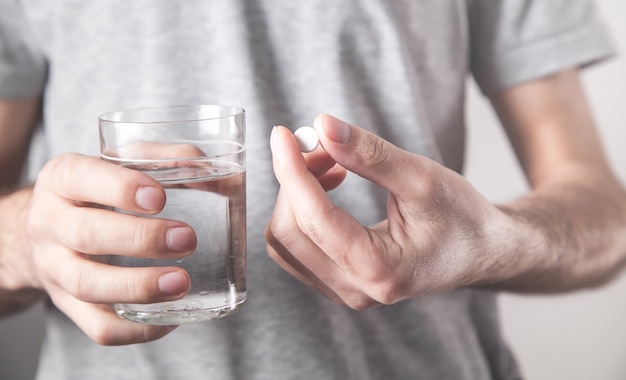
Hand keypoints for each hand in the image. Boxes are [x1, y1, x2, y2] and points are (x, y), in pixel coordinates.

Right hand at [25, 153, 196, 344]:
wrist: (51, 226)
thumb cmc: (101, 189)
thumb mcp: (123, 161)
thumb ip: (169, 158)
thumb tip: (218, 176)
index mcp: (63, 178)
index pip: (81, 178)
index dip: (120, 189)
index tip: (160, 197)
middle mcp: (50, 222)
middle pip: (86, 235)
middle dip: (140, 239)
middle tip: (187, 239)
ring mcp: (55, 268)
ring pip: (88, 285)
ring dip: (138, 287)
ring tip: (181, 283)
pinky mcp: (68, 304)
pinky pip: (97, 327)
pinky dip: (136, 330)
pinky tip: (171, 317)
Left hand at [265, 115, 514, 308]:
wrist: (480, 251)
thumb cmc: (461, 218)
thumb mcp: (423, 178)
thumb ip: (371, 154)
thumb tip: (322, 125)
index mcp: (380, 270)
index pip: (313, 219)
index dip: (291, 170)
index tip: (282, 134)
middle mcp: (356, 291)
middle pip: (289, 232)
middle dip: (294, 181)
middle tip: (323, 145)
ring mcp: (345, 291)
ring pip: (286, 240)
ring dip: (296, 194)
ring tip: (334, 164)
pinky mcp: (338, 282)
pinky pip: (297, 246)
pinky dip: (302, 210)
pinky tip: (329, 186)